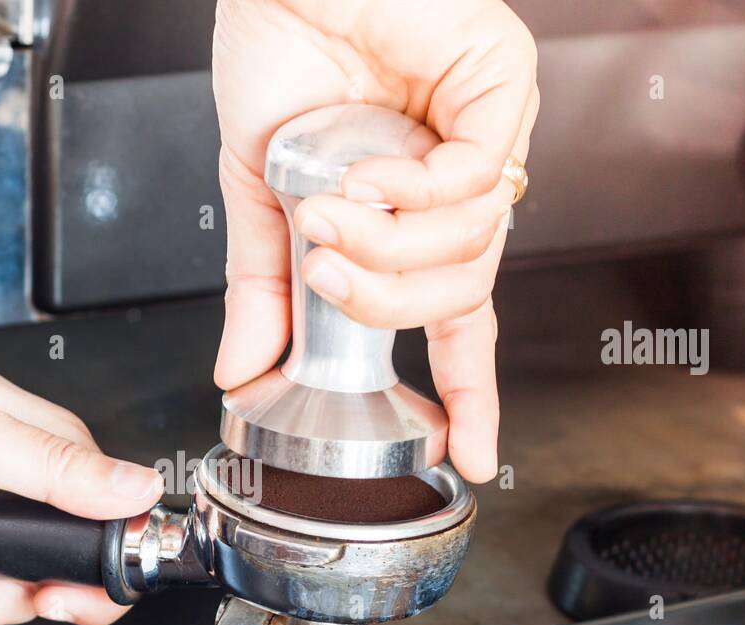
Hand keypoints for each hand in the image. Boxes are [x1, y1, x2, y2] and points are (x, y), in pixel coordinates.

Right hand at [212, 0, 538, 481]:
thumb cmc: (279, 52)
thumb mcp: (257, 194)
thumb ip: (263, 288)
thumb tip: (243, 370)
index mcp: (411, 214)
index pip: (454, 319)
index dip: (466, 389)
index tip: (464, 452)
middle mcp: (459, 183)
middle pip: (459, 293)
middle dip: (384, 302)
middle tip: (323, 274)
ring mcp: (489, 137)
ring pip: (473, 246)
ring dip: (386, 248)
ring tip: (327, 212)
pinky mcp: (501, 86)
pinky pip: (476, 180)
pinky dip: (411, 192)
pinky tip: (366, 172)